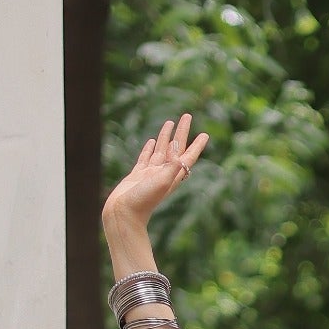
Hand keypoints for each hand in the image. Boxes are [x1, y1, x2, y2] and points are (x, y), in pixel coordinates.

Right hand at [101, 114, 208, 231]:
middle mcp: (163, 173)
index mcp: (172, 175)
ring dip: (166, 137)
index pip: (188, 156)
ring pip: (160, 150)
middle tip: (187, 116)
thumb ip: (171, 166)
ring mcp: (150, 173)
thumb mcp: (161, 182)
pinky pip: (145, 157)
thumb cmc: (144, 200)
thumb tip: (178, 149)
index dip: (197, 146)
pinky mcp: (137, 174)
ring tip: (170, 122)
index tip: (205, 134)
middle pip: (175, 148)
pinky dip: (149, 148)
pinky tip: (152, 141)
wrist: (123, 213)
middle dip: (182, 132)